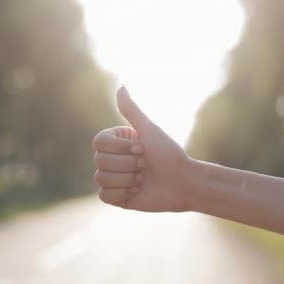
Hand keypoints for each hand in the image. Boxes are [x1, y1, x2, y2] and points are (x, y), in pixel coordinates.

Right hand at [92, 86, 191, 211]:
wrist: (183, 183)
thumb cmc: (169, 155)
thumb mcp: (149, 130)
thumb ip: (132, 110)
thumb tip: (120, 86)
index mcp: (117, 143)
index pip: (99, 143)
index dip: (120, 149)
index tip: (141, 149)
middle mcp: (113, 159)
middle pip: (99, 161)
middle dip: (127, 165)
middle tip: (145, 166)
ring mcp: (113, 179)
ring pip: (101, 178)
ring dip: (126, 179)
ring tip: (143, 179)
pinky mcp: (117, 197)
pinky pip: (103, 195)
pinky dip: (122, 193)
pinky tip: (137, 191)